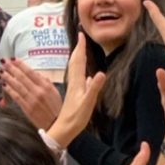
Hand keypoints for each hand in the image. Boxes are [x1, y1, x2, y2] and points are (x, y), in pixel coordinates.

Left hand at [0, 59, 61, 129]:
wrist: (57, 124)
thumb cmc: (57, 109)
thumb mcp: (55, 93)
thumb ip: (47, 83)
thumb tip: (38, 75)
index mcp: (46, 86)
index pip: (31, 72)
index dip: (21, 65)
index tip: (14, 59)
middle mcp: (39, 91)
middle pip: (22, 77)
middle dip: (11, 68)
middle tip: (4, 61)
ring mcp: (32, 99)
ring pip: (17, 85)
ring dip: (8, 77)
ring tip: (1, 71)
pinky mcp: (27, 108)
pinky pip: (16, 97)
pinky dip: (9, 90)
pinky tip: (4, 85)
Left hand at [48, 32, 106, 146]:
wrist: (64, 130)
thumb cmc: (76, 118)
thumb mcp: (87, 103)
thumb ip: (94, 88)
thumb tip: (100, 73)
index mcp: (77, 83)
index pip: (79, 61)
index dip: (80, 48)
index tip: (81, 35)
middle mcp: (74, 83)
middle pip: (74, 62)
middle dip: (78, 49)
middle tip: (80, 37)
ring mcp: (72, 89)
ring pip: (74, 69)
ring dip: (76, 58)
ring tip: (79, 50)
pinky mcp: (73, 95)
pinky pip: (75, 78)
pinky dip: (79, 72)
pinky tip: (84, 75)